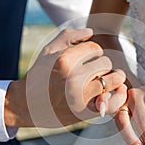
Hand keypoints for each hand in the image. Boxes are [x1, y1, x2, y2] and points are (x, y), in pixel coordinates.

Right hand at [4, 28, 125, 127]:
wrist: (27, 106)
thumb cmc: (39, 75)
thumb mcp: (48, 51)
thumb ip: (69, 36)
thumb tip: (91, 32)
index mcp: (64, 60)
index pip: (95, 48)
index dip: (95, 51)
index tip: (90, 58)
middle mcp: (74, 78)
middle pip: (106, 63)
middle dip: (103, 65)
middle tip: (97, 70)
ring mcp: (81, 97)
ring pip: (114, 80)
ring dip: (114, 79)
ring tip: (108, 79)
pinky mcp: (86, 112)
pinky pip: (112, 103)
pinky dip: (117, 97)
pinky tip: (112, 93)